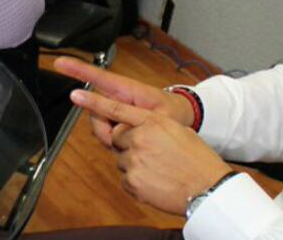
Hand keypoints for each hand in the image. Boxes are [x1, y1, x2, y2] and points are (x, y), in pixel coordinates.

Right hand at [53, 57, 195, 147]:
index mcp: (126, 89)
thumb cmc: (172, 112)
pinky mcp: (116, 120)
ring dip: (110, 137)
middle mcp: (117, 97)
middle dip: (103, 129)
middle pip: (93, 111)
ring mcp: (115, 109)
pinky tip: (128, 141)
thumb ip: (136, 122)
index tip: (59, 62)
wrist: (180, 117)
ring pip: (98, 125)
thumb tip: (116, 130)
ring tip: (133, 138)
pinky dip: (115, 141)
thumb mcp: (159, 117)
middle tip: (121, 139)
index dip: (77, 69)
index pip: (97, 76)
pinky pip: (106, 133)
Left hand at [69, 88, 231, 214]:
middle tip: (151, 152)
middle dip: (127, 143)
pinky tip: (155, 180)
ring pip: (122, 158)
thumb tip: (138, 127)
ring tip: (158, 169)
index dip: (93, 102)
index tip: (76, 95)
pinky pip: (125, 177)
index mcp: (152, 121)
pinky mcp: (132, 181)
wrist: (207, 187)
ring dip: (134, 163)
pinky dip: (136, 180)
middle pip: (117, 136)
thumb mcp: (177, 131)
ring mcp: (134, 160)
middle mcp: (140, 138)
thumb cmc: (196, 159)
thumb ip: (153, 126)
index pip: (116, 108)